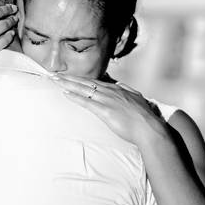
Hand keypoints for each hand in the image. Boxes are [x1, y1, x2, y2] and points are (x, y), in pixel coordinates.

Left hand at [49, 74, 165, 144]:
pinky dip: (75, 97)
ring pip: (84, 89)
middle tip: (55, 75)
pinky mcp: (106, 111)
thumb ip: (127, 90)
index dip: (80, 78)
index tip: (69, 76)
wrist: (150, 129)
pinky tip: (66, 94)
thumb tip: (120, 85)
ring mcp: (108, 100)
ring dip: (68, 84)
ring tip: (56, 81)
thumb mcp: (137, 98)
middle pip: (86, 82)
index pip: (94, 81)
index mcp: (118, 89)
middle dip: (69, 78)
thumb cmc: (144, 117)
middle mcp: (111, 92)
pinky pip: (87, 102)